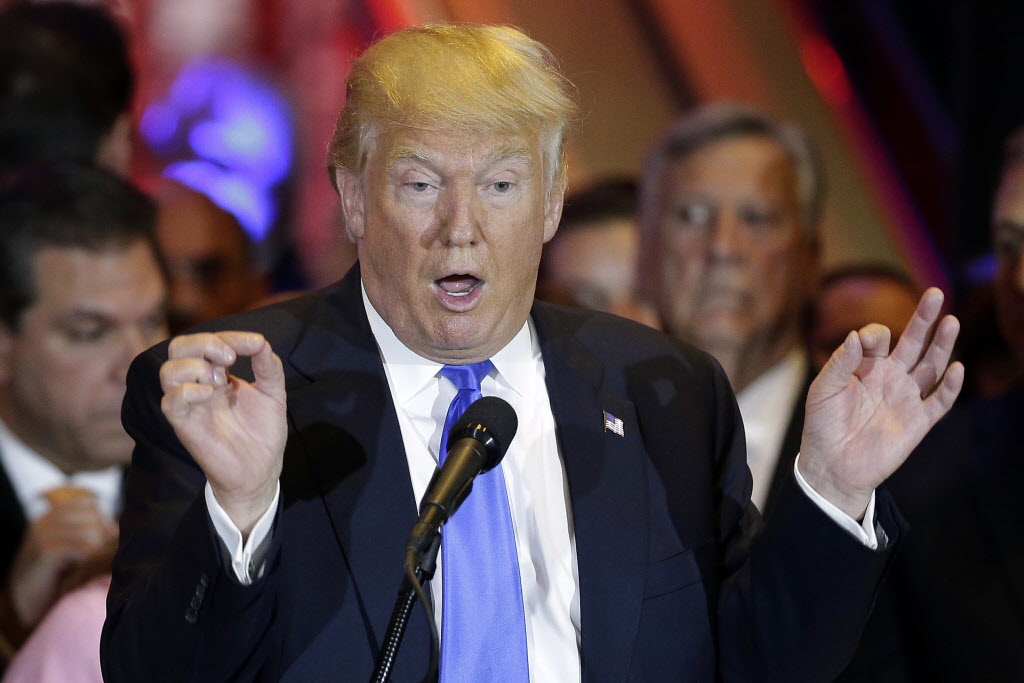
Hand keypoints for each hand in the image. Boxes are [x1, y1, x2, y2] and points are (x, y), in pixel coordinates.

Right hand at [7, 496, 116, 628]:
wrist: (22, 608)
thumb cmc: (53, 581)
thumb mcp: (71, 552)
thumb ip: (90, 535)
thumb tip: (118, 528)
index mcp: (51, 517)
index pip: (89, 504)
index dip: (100, 523)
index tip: (96, 546)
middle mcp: (45, 521)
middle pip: (93, 515)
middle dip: (101, 537)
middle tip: (90, 559)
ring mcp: (42, 534)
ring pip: (91, 531)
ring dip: (95, 551)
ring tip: (82, 567)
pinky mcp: (44, 551)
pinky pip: (84, 546)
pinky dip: (88, 560)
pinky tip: (76, 572)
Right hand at [160, 332, 286, 535]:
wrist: (262, 470)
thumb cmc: (263, 432)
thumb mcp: (273, 393)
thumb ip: (268, 366)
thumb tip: (260, 342)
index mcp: (217, 374)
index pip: (207, 342)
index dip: (230, 336)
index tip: (255, 344)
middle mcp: (199, 385)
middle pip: (178, 348)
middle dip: (204, 343)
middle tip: (229, 359)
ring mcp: (190, 405)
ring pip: (168, 370)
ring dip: (196, 367)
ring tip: (220, 382)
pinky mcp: (185, 426)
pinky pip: (170, 402)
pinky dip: (187, 391)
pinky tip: (210, 395)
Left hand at [799, 288, 963, 518]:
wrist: (831, 466)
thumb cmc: (822, 426)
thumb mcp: (821, 390)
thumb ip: (839, 363)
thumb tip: (857, 336)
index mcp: (866, 367)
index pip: (879, 338)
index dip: (874, 334)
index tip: (863, 342)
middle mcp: (890, 378)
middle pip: (914, 343)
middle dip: (924, 319)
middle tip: (935, 293)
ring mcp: (906, 398)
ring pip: (931, 366)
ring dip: (942, 345)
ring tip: (951, 320)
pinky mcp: (918, 422)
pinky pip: (940, 401)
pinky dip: (950, 386)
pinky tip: (955, 367)